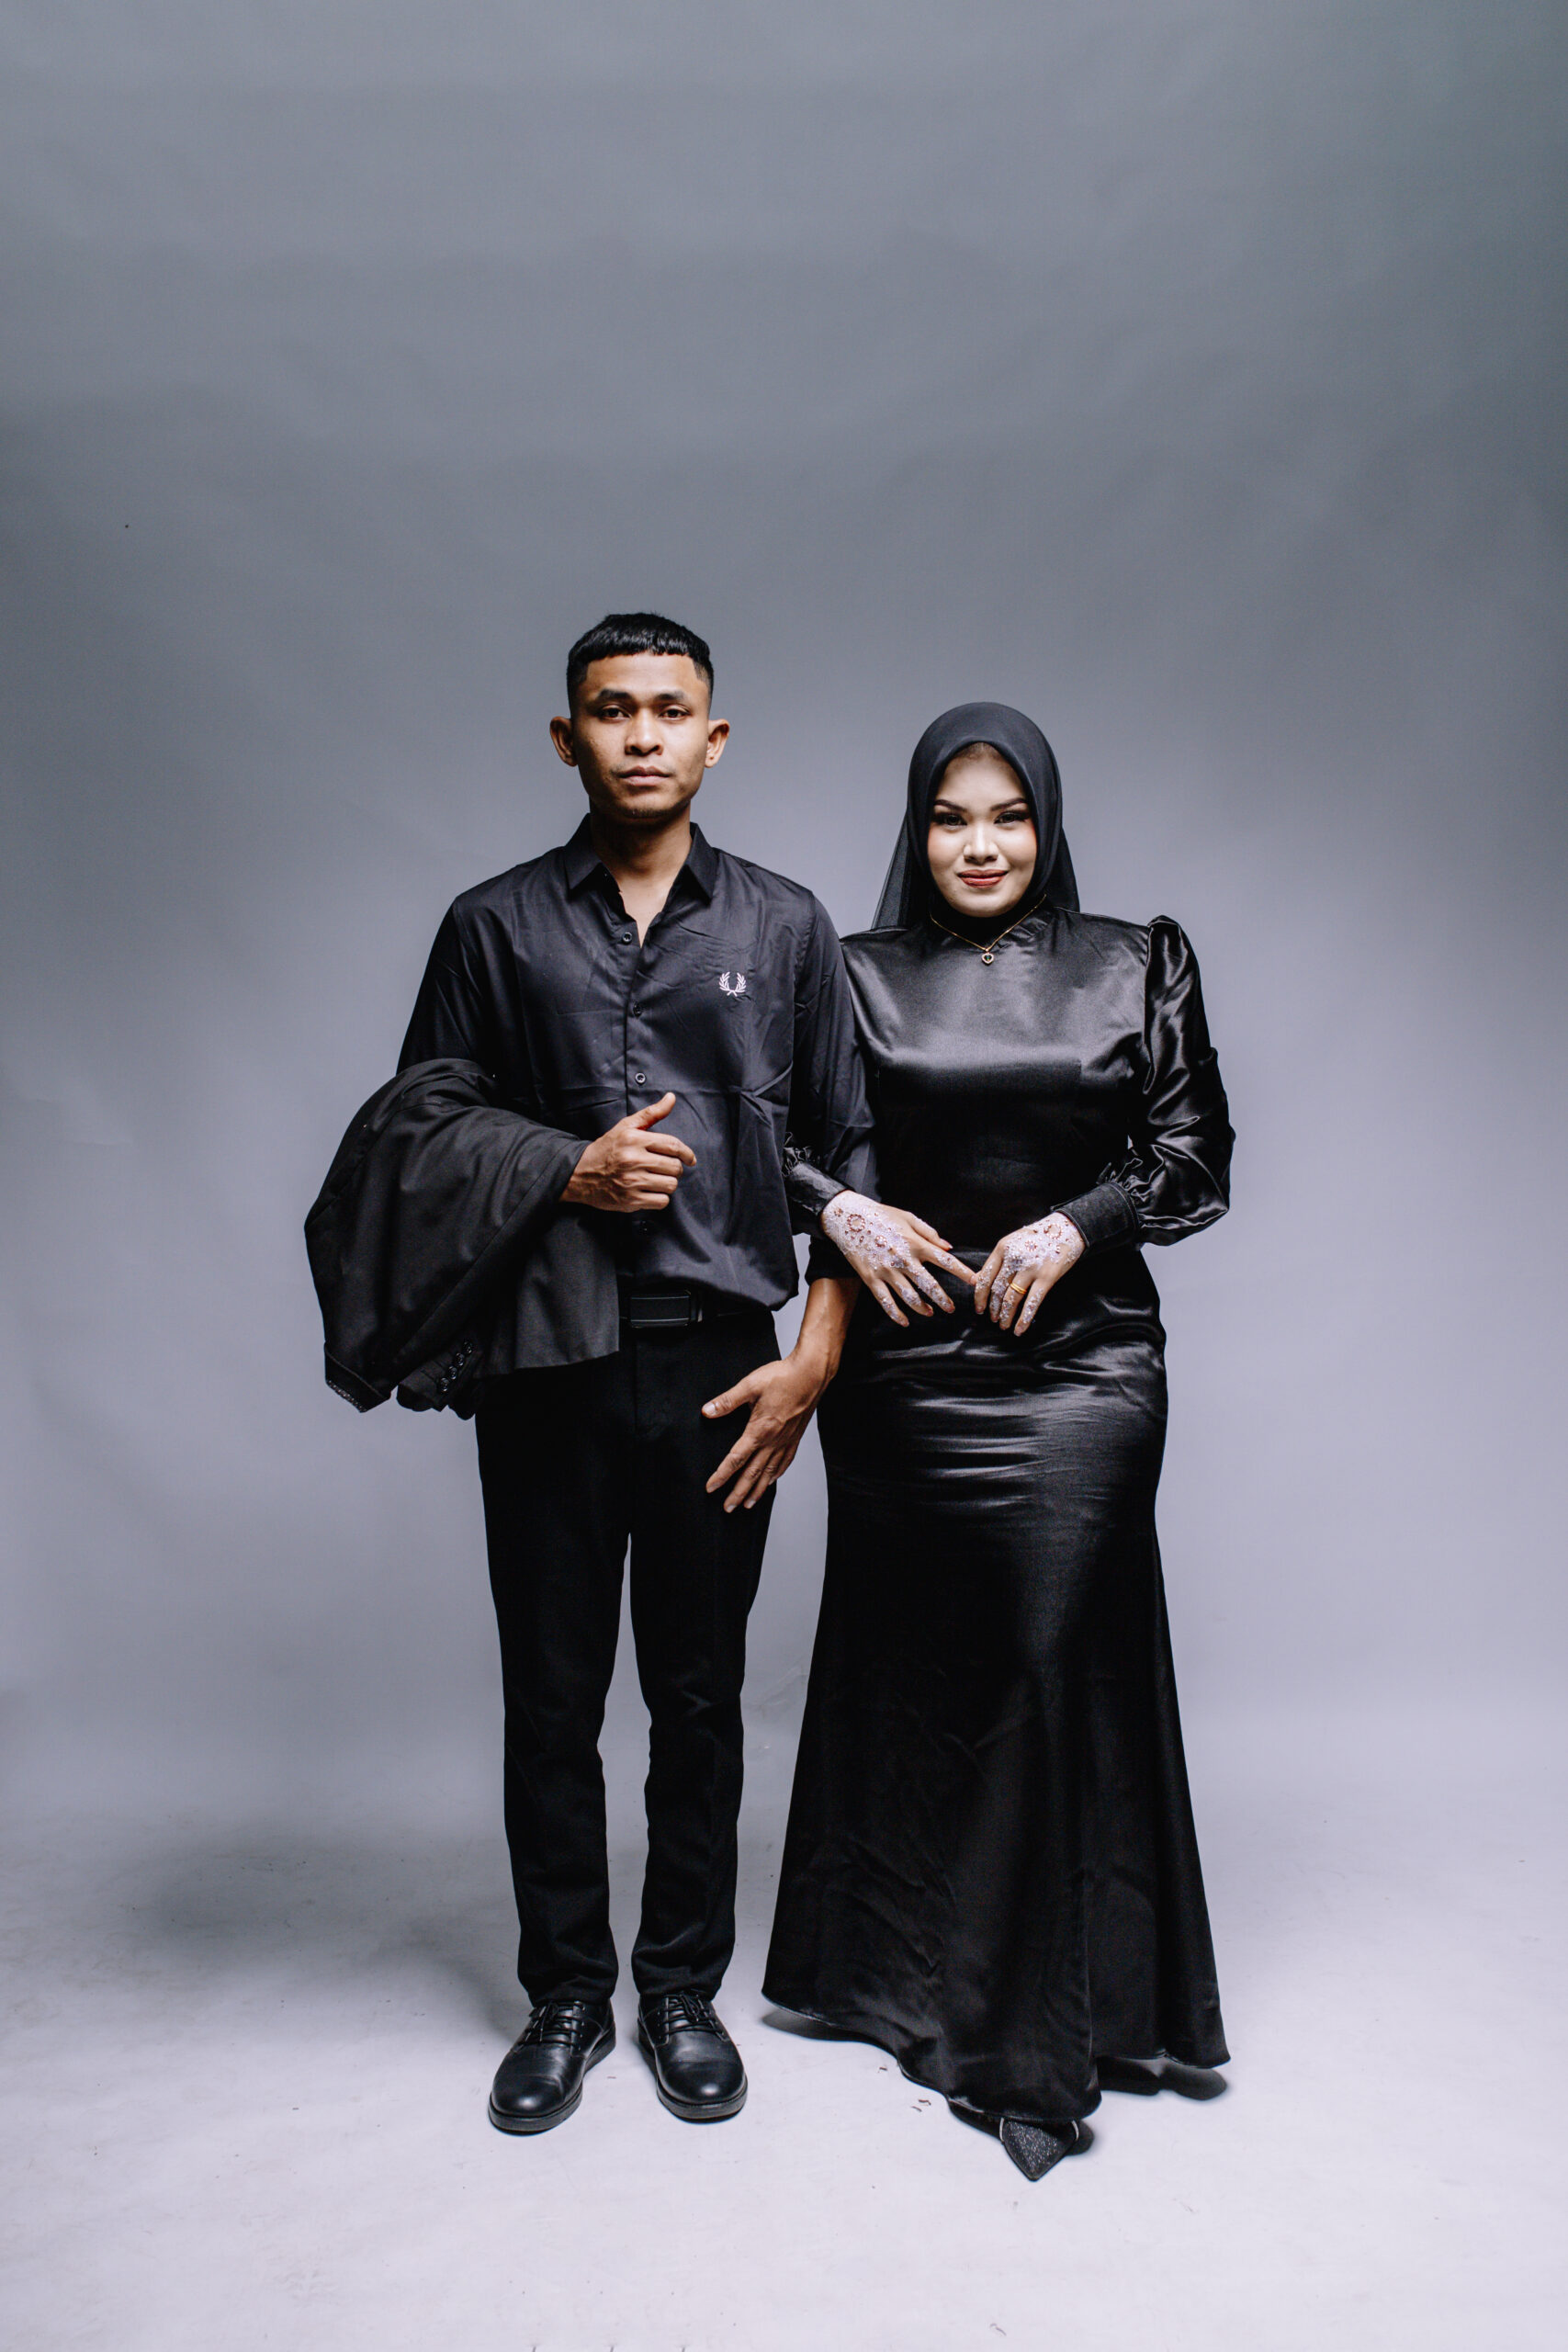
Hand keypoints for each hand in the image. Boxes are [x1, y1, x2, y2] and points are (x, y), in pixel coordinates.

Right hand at [561, 1093, 695, 1212]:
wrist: (581, 1173)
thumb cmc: (607, 1148)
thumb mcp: (626, 1127)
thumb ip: (651, 1113)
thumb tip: (671, 1098)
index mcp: (634, 1139)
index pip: (673, 1145)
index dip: (687, 1153)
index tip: (690, 1159)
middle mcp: (633, 1160)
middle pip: (674, 1167)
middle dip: (675, 1168)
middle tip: (666, 1168)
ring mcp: (632, 1181)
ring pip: (670, 1185)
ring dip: (668, 1183)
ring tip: (657, 1179)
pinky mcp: (630, 1200)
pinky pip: (661, 1201)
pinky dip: (660, 1197)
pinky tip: (650, 1191)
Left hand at [701, 1345, 832, 1511]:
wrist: (811, 1374)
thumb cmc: (783, 1377)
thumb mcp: (749, 1385)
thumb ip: (727, 1401)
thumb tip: (707, 1411)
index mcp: (759, 1430)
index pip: (736, 1459)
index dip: (722, 1475)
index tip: (711, 1488)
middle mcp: (773, 1440)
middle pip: (752, 1473)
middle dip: (738, 1493)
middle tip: (728, 1508)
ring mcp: (786, 1441)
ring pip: (769, 1473)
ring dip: (757, 1491)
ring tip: (748, 1504)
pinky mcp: (795, 1437)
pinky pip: (785, 1462)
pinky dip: (776, 1476)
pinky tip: (771, 1481)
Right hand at [819, 1192, 974, 1326]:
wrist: (848, 1218)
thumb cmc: (881, 1216)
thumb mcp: (908, 1218)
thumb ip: (929, 1233)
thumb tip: (948, 1247)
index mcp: (914, 1243)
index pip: (944, 1260)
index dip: (961, 1271)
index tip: (974, 1281)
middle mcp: (903, 1259)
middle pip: (928, 1284)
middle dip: (942, 1298)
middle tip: (951, 1308)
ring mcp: (886, 1270)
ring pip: (908, 1296)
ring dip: (922, 1308)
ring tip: (930, 1313)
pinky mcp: (871, 1278)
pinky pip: (885, 1301)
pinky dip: (895, 1314)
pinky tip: (904, 1321)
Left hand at [973, 1212, 1084, 1332]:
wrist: (1066, 1229)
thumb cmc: (1037, 1237)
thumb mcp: (1012, 1243)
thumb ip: (996, 1261)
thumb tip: (977, 1280)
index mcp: (1002, 1248)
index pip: (985, 1277)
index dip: (980, 1296)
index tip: (979, 1308)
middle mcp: (1014, 1258)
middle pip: (998, 1290)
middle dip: (994, 1309)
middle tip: (993, 1320)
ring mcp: (1031, 1268)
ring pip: (1012, 1299)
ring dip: (1006, 1315)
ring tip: (1004, 1325)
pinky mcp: (1047, 1278)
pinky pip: (1032, 1303)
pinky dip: (1024, 1319)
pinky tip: (1019, 1329)